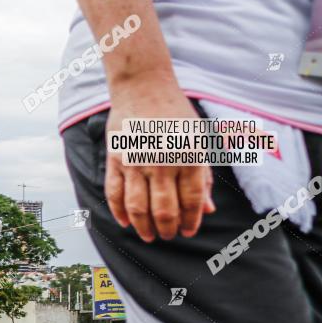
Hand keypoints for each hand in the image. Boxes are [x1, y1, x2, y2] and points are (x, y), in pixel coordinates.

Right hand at [106, 75, 215, 241]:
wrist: (143, 86)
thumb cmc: (175, 114)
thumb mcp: (199, 140)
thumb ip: (204, 176)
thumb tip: (207, 209)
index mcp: (190, 156)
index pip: (192, 201)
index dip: (191, 221)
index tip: (188, 231)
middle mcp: (164, 162)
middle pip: (164, 209)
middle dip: (167, 229)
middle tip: (168, 236)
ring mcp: (137, 161)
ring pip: (138, 207)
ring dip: (143, 227)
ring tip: (148, 235)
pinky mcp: (116, 159)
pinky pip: (115, 193)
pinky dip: (119, 212)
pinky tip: (126, 222)